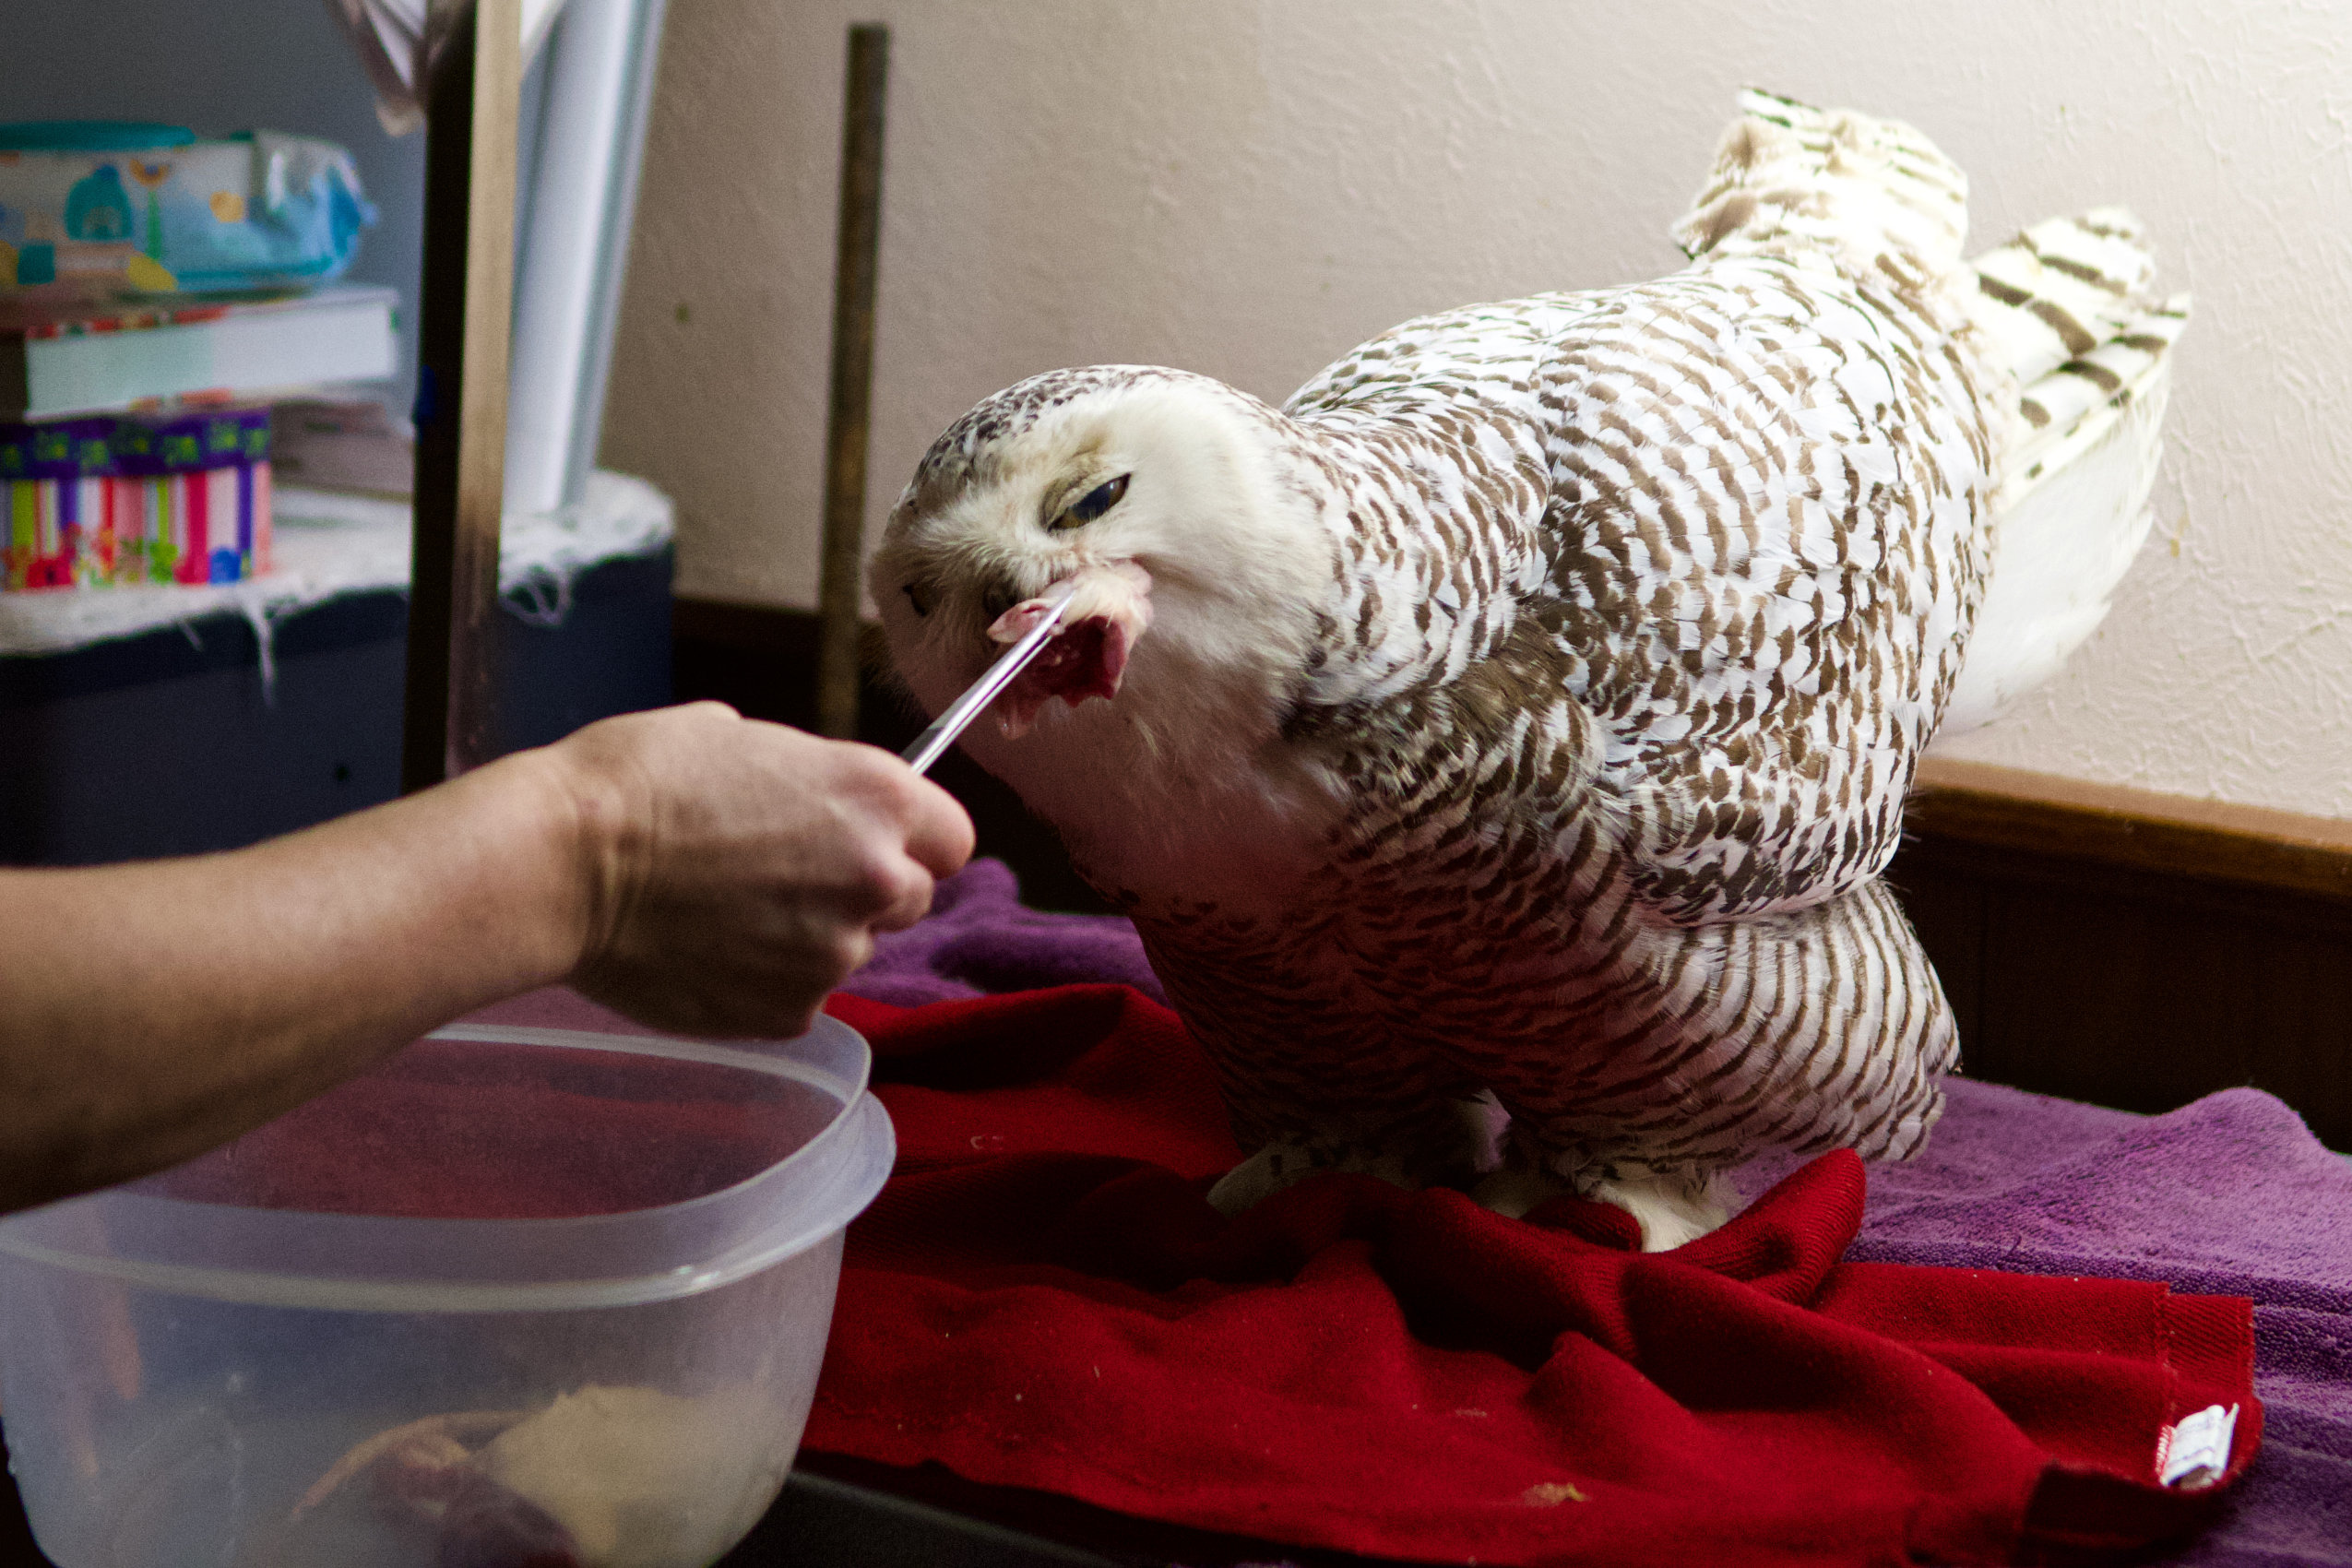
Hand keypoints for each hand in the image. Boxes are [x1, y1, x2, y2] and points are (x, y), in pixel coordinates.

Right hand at [551, 703, 973, 1036]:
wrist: (564, 863)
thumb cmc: (640, 781)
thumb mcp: (741, 736)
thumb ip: (808, 777)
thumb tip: (812, 797)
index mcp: (879, 796)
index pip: (953, 837)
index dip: (914, 839)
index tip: (877, 841)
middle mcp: (877, 877)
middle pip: (912, 898)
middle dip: (862, 890)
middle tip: (785, 877)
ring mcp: (836, 954)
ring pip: (851, 950)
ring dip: (809, 937)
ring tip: (727, 912)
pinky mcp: (790, 1013)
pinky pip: (799, 997)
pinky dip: (766, 981)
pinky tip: (708, 951)